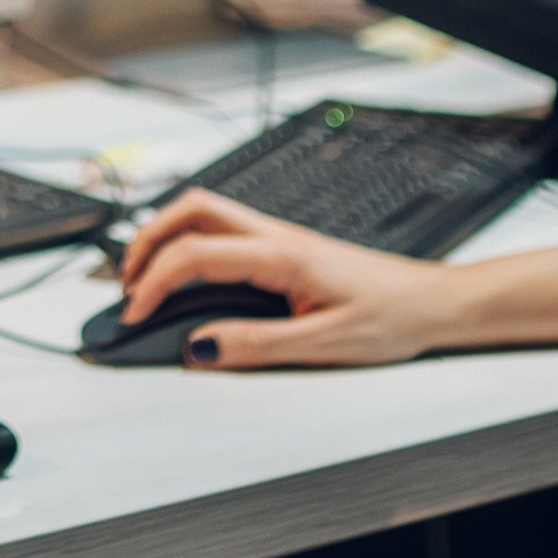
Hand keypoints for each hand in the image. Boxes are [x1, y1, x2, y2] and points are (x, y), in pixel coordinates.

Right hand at [109, 189, 446, 370]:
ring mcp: (281, 237)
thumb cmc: (391, 318)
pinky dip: (192, 244)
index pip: (195, 254)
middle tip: (126, 287)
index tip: (134, 317)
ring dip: (166, 238)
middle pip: (192, 209)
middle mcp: (277, 236)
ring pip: (207, 213)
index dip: (152, 283)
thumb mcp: (322, 344)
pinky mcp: (286, 248)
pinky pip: (226, 231)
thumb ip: (256, 346)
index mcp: (281, 255)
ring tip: (145, 281)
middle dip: (146, 241)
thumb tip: (199, 347)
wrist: (431, 302)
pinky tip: (188, 276)